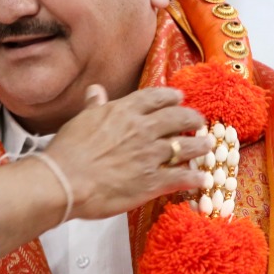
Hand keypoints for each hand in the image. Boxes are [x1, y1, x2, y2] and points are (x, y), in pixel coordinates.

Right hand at [45, 85, 210, 221]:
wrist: (65, 180)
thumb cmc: (67, 151)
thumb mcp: (80, 120)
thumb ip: (93, 105)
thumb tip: (96, 90)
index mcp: (125, 112)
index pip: (156, 98)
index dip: (171, 97)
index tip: (179, 98)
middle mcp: (143, 130)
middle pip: (178, 118)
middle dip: (193, 118)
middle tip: (200, 121)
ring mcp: (151, 156)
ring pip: (186, 146)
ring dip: (200, 146)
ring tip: (208, 146)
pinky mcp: (153, 182)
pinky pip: (181, 178)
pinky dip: (194, 178)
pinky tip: (202, 179)